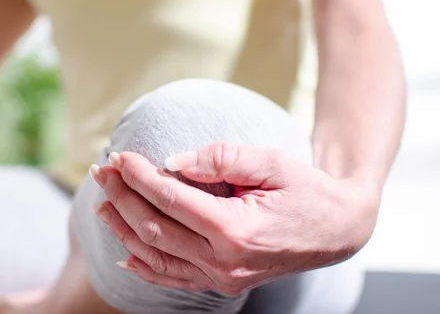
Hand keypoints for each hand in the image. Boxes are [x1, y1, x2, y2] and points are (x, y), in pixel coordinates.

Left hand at [90, 143, 379, 293]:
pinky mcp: (223, 282)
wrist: (337, 228)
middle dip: (123, 197)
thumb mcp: (272, 162)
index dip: (139, 177)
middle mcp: (225, 261)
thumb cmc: (306, 189)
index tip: (119, 157)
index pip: (171, 200)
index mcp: (236, 229)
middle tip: (102, 172)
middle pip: (156, 228)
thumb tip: (173, 162)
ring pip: (157, 256)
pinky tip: (126, 254)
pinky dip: (146, 267)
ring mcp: (223, 278)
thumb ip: (221, 159)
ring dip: (124, 229)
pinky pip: (174, 279)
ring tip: (102, 204)